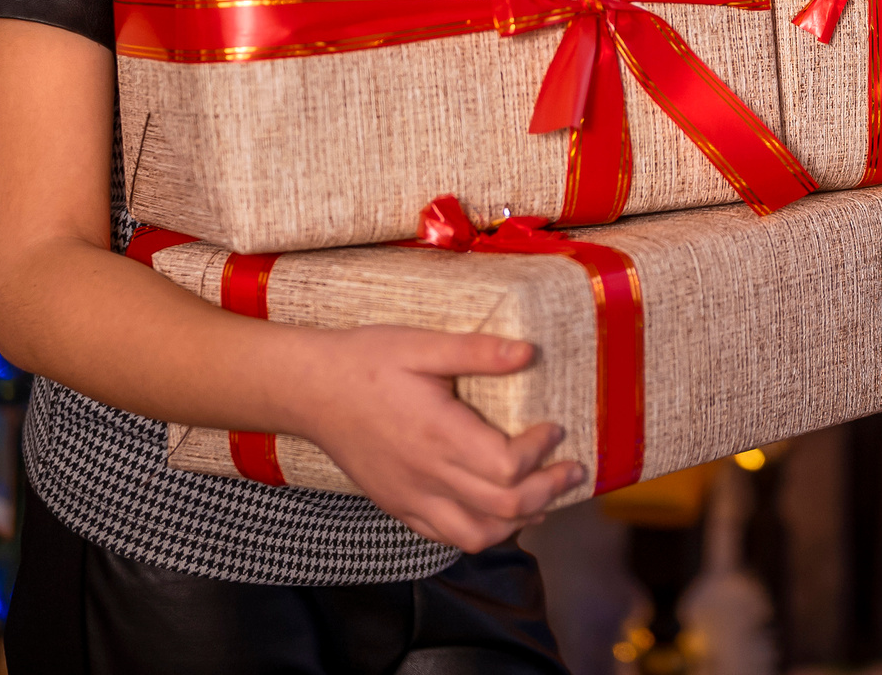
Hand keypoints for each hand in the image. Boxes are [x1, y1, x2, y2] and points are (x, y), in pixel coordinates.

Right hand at [291, 326, 583, 550]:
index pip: (507, 467)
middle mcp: (426, 476)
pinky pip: (445, 535)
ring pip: (476, 535)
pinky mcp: (398, 505)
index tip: (554, 428)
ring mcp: (410, 497)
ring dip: (518, 520)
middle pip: (502, 508)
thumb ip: (477, 351)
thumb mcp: (421, 345)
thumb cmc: (364, 362)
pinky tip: (497, 509)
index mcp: (437, 435)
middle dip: (548, 491)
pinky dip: (481, 530)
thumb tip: (528, 351)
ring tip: (543, 497)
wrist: (309, 390)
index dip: (540, 453)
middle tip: (573, 470)